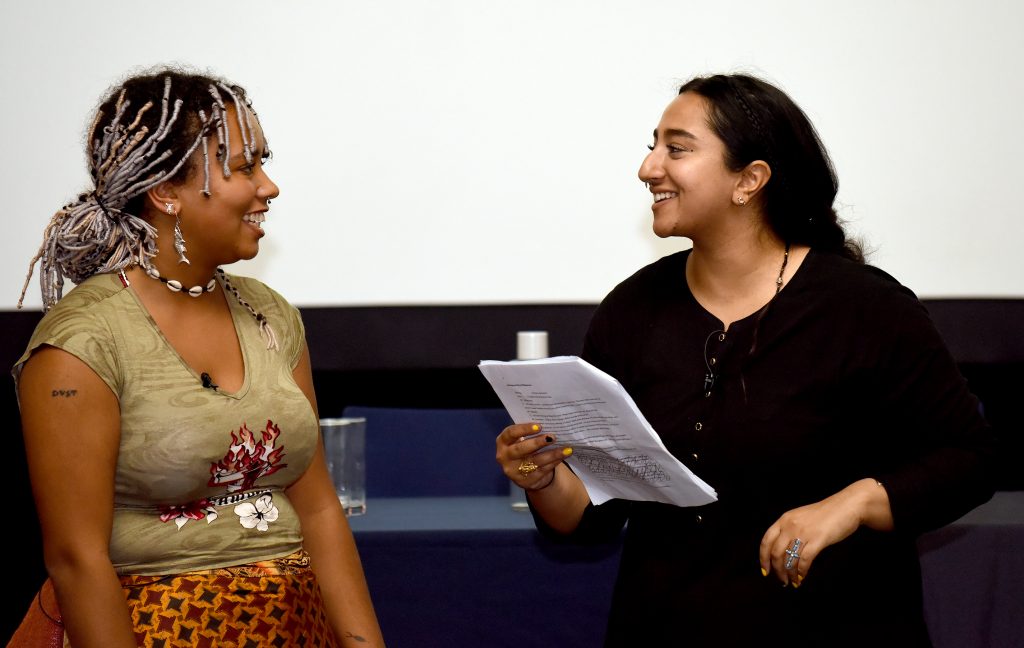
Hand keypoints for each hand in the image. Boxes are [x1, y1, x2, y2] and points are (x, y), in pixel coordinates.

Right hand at [495, 423, 571, 491]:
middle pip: (521, 449)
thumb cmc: (524, 448)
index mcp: (502, 442)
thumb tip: (550, 424)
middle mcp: (504, 457)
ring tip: (566, 449)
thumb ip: (529, 433)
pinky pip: (542, 470)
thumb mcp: (521, 440)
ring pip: (535, 461)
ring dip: (552, 454)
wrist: (523, 473)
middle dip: (538, 442)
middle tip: (553, 437)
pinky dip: (554, 462)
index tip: (539, 426)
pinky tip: (563, 456)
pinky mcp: (525, 481)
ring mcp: (513, 471)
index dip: (524, 429)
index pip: (510, 433)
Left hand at [759, 479, 888, 586]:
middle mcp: (790, 525)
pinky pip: (804, 560)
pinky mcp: (818, 539)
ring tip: (793, 582)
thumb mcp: (801, 518)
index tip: (765, 571)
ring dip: (789, 573)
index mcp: (784, 519)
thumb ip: (790, 530)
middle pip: (776, 553)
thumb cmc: (826, 514)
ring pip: (789, 558)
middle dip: (777, 570)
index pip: (766, 541)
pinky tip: (802, 577)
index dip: (763, 558)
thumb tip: (783, 552)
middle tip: (782, 580)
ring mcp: (804, 532)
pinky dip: (802, 571)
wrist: (847, 506)